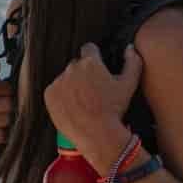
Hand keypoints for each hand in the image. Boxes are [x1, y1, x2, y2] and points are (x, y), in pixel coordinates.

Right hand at [0, 59, 14, 163]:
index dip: (9, 89)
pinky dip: (7, 137)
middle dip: (13, 108)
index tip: (12, 95)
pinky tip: (6, 137)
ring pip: (5, 120)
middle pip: (4, 103)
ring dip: (12, 123)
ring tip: (10, 124)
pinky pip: (1, 135)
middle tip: (13, 112)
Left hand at [41, 39, 139, 158]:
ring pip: (66, 78)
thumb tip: (129, 48)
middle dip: (83, 73)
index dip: (94, 57)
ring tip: (83, 101)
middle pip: (77, 64)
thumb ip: (132, 62)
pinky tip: (73, 106)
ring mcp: (59, 81)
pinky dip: (62, 96)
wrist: (96, 134)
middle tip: (92, 89)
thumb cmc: (113, 110)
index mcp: (90, 63)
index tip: (96, 68)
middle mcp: (72, 69)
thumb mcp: (129, 85)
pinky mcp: (49, 95)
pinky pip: (55, 90)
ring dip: (72, 85)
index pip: (89, 48)